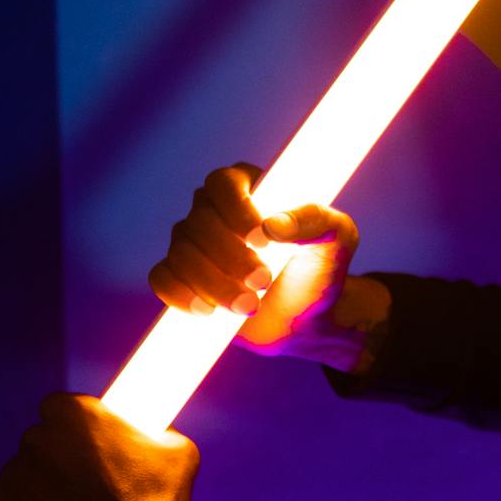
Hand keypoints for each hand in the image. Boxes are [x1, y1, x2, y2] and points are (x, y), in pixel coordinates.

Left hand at [0, 394, 207, 500]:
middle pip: (37, 444)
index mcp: (75, 412)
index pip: (57, 410)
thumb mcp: (176, 449)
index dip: (72, 433)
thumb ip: (152, 431)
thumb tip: (148, 432)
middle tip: (83, 490)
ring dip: (36, 490)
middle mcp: (39, 437)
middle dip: (55, 462)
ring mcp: (17, 477)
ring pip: (19, 477)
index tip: (88, 453)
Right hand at [147, 163, 377, 366]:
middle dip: (230, 256)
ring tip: (249, 306)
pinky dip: (180, 295)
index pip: (224, 183)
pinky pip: (162, 278)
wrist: (307, 318)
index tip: (262, 239)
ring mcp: (192, 244)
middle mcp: (213, 210)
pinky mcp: (181, 277)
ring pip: (181, 254)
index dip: (237, 209)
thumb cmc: (322, 268)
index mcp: (249, 186)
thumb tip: (274, 224)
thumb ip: (315, 221)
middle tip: (262, 281)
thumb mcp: (338, 238)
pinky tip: (208, 312)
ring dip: (213, 283)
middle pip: (200, 222)